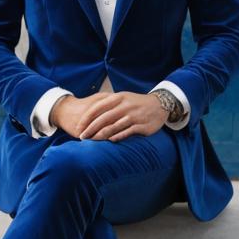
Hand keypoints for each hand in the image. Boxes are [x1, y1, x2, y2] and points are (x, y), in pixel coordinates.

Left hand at [51, 91, 168, 140]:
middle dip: (91, 129)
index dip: (86, 118)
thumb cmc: (136, 103)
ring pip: (113, 126)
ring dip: (101, 135)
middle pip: (103, 118)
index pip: (98, 107)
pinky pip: (126, 132)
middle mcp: (125, 106)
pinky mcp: (142, 126)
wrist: (160, 105)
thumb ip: (108, 104)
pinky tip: (109, 141)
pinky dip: (116, 137)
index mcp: (118, 98)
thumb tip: (89, 112)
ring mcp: (134, 116)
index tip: (78, 127)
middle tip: (82, 137)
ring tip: (92, 141)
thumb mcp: (123, 98)